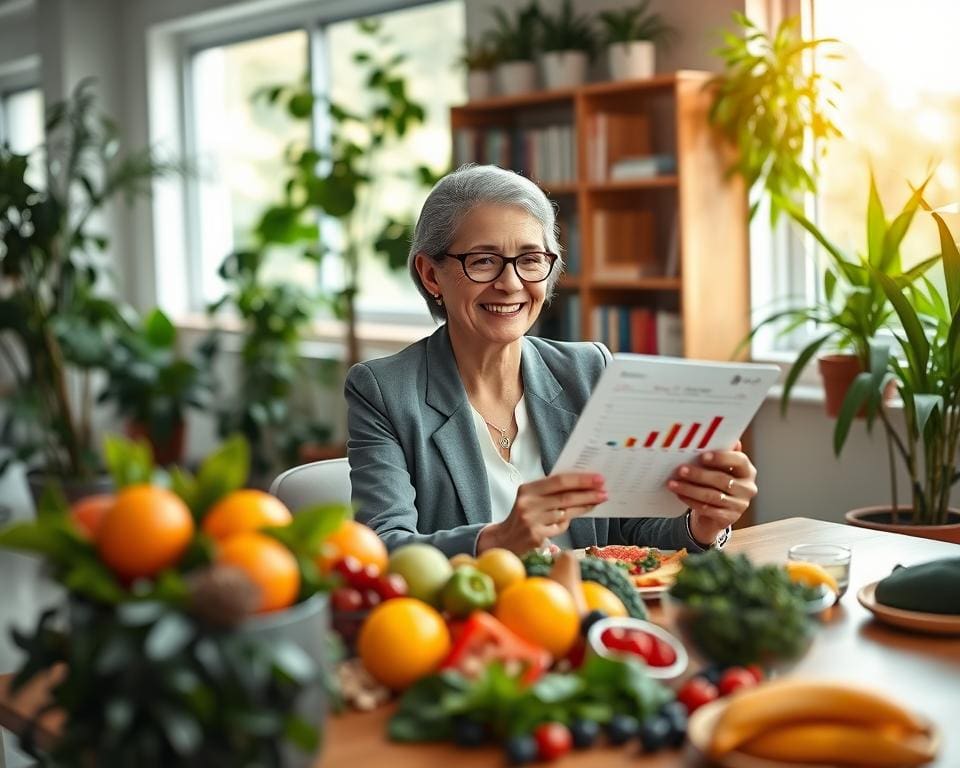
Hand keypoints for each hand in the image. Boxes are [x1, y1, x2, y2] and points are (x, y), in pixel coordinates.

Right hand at [477, 473, 606, 553]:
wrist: (504, 539)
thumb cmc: (523, 515)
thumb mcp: (531, 498)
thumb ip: (550, 491)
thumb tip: (581, 483)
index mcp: (527, 489)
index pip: (559, 481)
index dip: (581, 479)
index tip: (598, 478)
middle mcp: (528, 504)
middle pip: (565, 497)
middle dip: (588, 493)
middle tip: (604, 491)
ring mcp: (531, 521)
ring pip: (565, 512)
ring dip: (584, 506)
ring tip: (597, 501)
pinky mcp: (536, 536)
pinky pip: (560, 527)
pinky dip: (568, 521)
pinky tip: (575, 516)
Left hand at [667, 441, 757, 545]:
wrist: (716, 512)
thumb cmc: (717, 483)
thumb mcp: (719, 468)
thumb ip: (717, 455)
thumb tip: (710, 438)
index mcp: (747, 470)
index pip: (739, 461)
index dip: (721, 458)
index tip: (702, 456)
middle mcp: (747, 488)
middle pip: (723, 480)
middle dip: (699, 474)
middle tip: (680, 470)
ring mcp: (740, 505)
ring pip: (712, 496)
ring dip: (690, 489)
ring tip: (673, 483)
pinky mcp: (729, 518)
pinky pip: (707, 509)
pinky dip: (691, 501)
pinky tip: (679, 494)